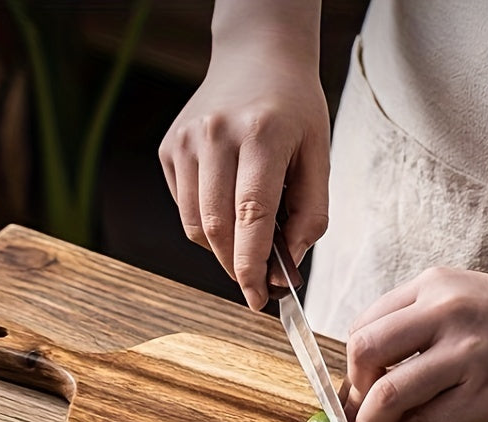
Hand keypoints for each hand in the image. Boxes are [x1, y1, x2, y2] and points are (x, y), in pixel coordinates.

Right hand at [159, 1, 328, 309]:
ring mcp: (186, 141)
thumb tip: (287, 266)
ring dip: (221, 249)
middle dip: (237, 267)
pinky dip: (207, 225)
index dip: (253, 265)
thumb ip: (310, 216)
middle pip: (217, 227)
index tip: (258, 299)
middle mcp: (215, 135)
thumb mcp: (319, 157)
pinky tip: (229, 208)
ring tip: (248, 240)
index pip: (251, 215)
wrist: (257, 56)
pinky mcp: (169, 148)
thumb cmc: (295, 111)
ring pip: (195, 225)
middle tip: (258, 283)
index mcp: (261, 135)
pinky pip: (185, 208)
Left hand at [343, 224, 487, 421]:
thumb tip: (375, 374)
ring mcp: (466, 354)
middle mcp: (444, 312)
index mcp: (434, 285)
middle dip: (350, 392)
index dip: (350, 365)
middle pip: (363, 352)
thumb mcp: (467, 298)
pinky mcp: (486, 394)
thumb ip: (422, 324)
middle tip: (356, 416)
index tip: (354, 391)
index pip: (365, 325)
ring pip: (387, 394)